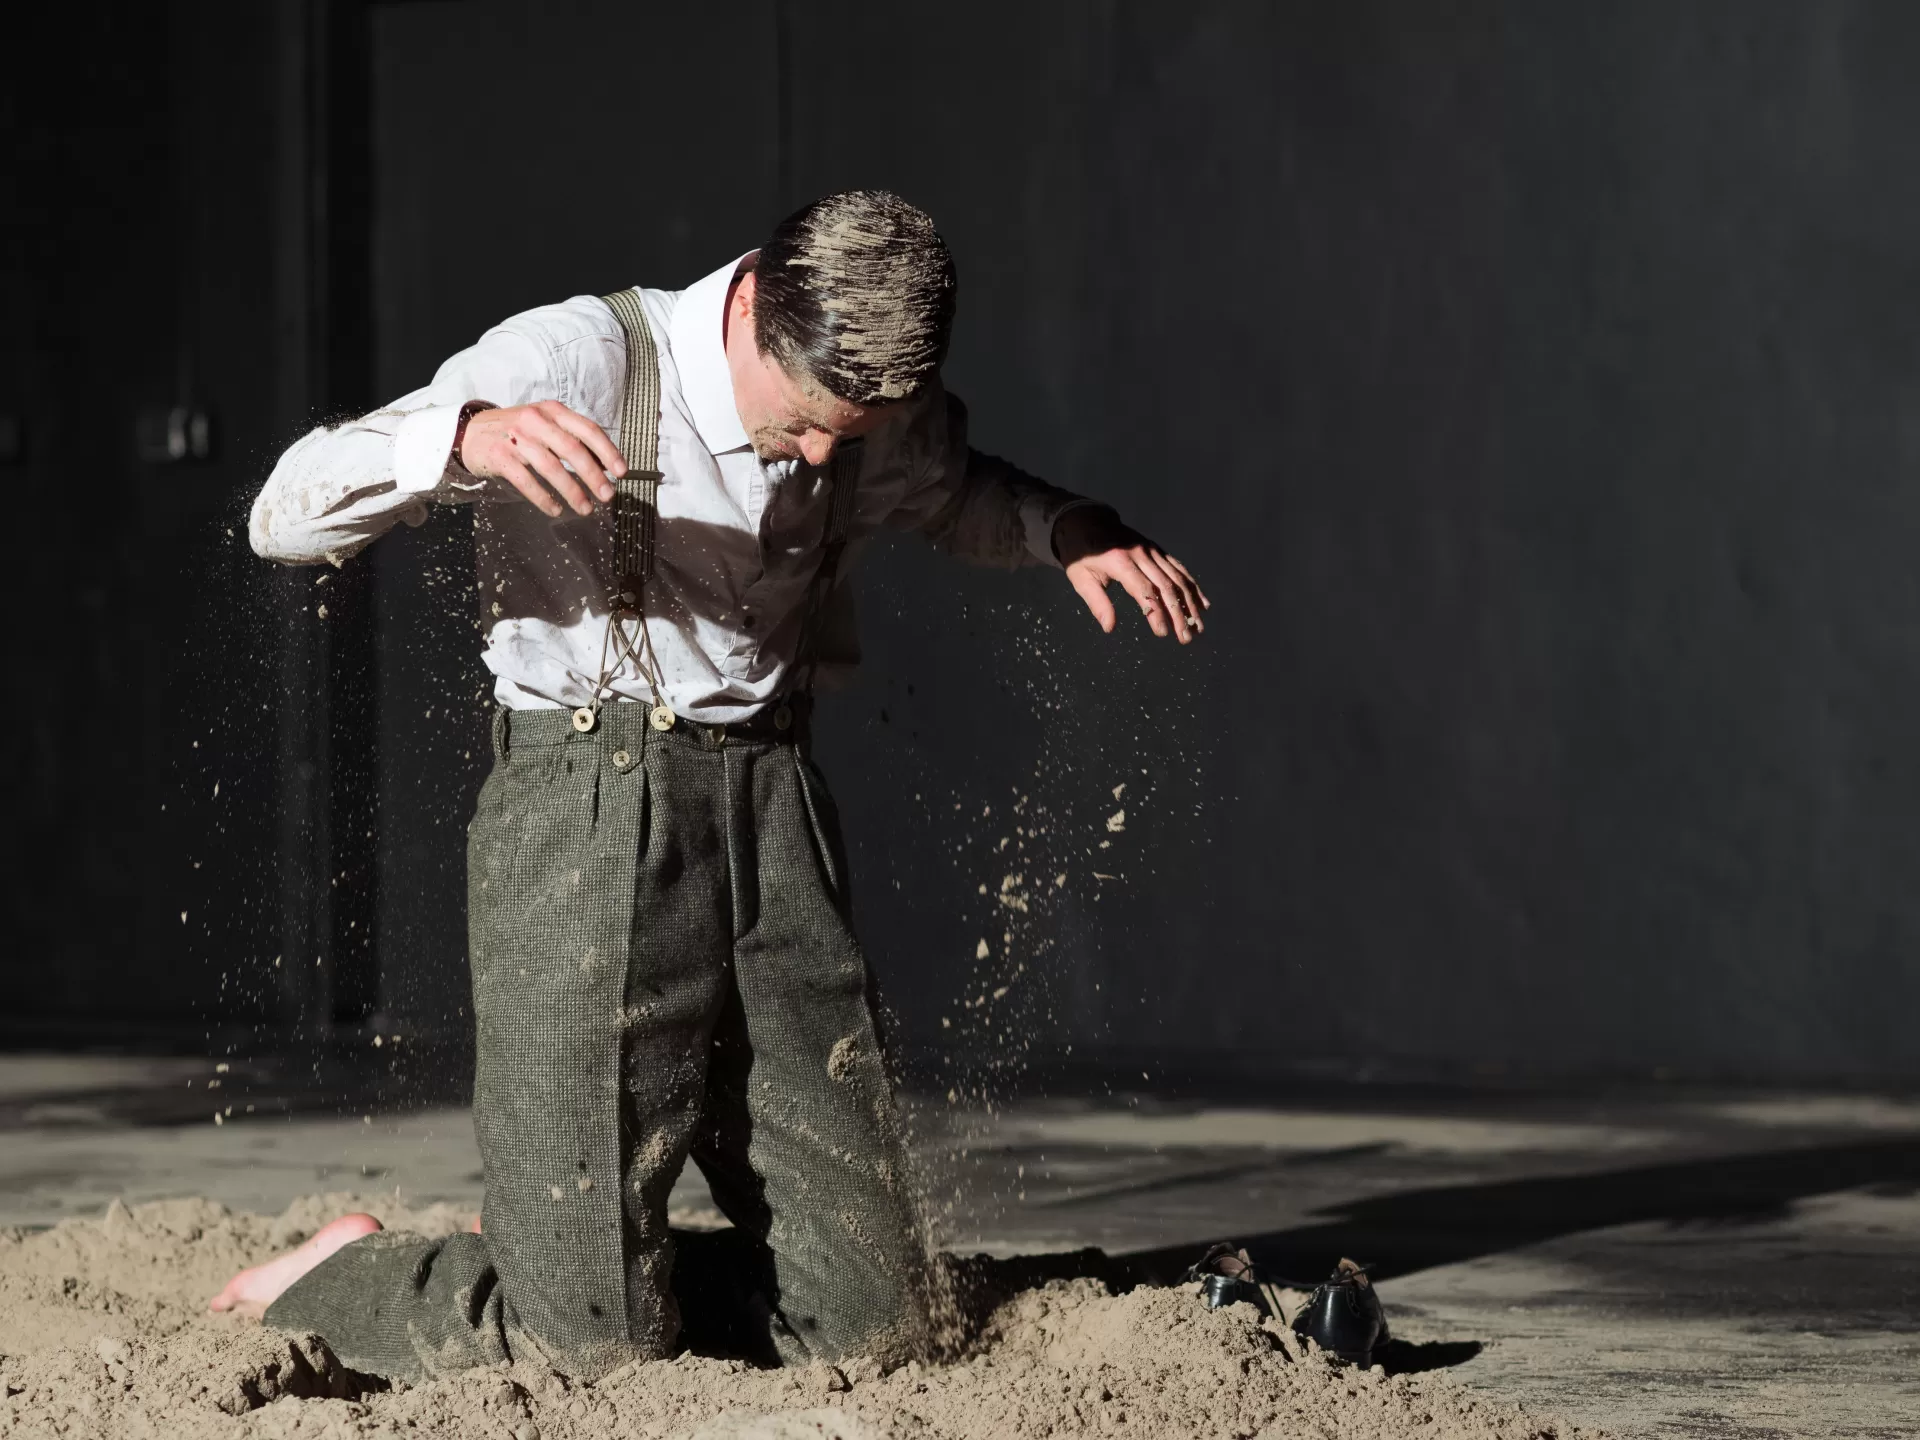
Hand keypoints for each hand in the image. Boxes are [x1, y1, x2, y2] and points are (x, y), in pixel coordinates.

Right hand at [458, 400, 625, 517]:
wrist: (470, 431)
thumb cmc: (515, 431)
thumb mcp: (544, 424)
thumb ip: (570, 438)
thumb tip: (604, 464)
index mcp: (552, 411)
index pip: (587, 429)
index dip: (608, 451)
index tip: (621, 471)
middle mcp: (535, 420)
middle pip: (572, 449)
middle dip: (593, 475)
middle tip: (607, 495)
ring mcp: (516, 438)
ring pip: (551, 467)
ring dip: (572, 491)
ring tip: (585, 508)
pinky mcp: (499, 456)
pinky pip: (526, 481)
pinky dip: (544, 497)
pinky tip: (555, 508)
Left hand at [1054, 506, 1209, 642]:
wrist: (1086, 521)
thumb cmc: (1080, 554)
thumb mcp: (1080, 578)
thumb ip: (1097, 603)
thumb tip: (1109, 628)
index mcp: (1120, 561)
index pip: (1144, 590)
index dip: (1155, 612)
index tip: (1162, 633)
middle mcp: (1141, 554)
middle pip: (1166, 586)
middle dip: (1178, 614)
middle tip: (1185, 638)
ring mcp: (1152, 550)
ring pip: (1177, 579)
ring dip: (1190, 604)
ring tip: (1198, 627)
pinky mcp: (1157, 550)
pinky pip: (1179, 569)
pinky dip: (1192, 587)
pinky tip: (1203, 604)